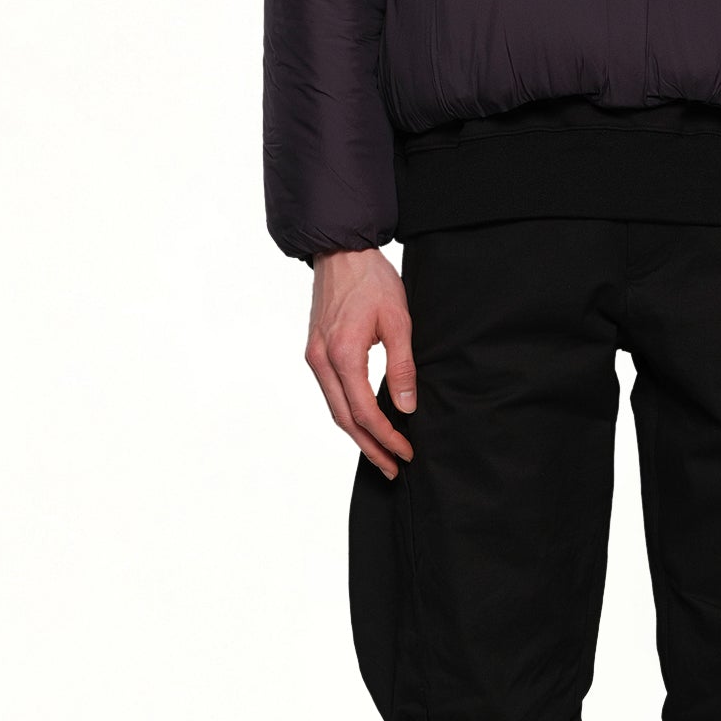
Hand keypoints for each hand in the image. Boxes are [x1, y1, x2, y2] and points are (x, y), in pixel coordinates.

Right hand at [305, 248, 417, 478]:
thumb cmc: (372, 280)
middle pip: (344, 419)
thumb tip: (406, 406)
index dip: (386, 437)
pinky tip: (364, 423)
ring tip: (381, 454)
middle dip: (370, 448)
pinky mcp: (315, 352)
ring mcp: (314, 357)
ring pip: (334, 409)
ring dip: (357, 435)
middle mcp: (321, 361)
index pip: (364, 411)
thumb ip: (403, 367)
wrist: (340, 251)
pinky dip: (347, 414)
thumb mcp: (399, 321)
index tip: (406, 451)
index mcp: (342, 354)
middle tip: (393, 468)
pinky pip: (330, 394)